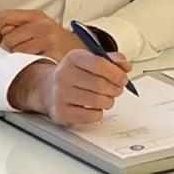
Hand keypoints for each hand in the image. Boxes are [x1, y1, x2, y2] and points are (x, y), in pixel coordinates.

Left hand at [0, 9, 85, 61]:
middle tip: (28, 49)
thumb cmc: (56, 43)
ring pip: (16, 51)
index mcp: (36, 16)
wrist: (81, 54)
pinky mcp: (52, 51)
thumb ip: (20, 27)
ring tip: (36, 56)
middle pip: (9, 38)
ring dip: (22, 57)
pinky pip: (27, 60)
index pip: (5, 16)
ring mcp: (48, 37)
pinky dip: (30, 64)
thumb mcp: (40, 28)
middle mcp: (42, 24)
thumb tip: (0, 33)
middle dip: (14, 47)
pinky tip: (41, 61)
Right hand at [8, 50, 133, 125]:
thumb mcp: (91, 60)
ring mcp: (60, 94)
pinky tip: (95, 108)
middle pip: (100, 84)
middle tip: (118, 90)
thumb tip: (126, 66)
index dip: (116, 73)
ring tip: (107, 99)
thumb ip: (112, 61)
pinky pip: (89, 116)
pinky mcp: (60, 112)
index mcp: (73, 58)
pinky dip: (98, 114)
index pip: (98, 64)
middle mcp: (64, 74)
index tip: (123, 78)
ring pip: (97, 101)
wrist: (47, 88)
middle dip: (115, 89)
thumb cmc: (75, 74)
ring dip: (109, 101)